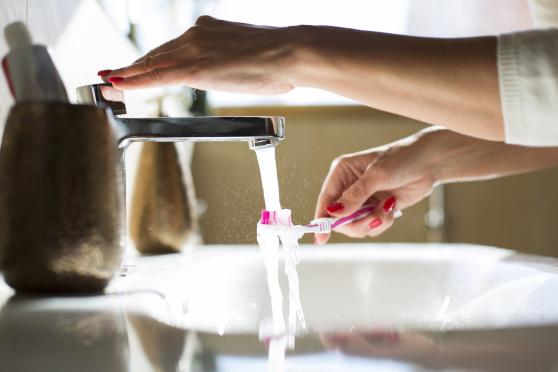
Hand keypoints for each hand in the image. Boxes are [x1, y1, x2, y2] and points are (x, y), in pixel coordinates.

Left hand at [99, 16, 298, 93]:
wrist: (289, 52)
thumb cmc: (278, 58)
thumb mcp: (246, 56)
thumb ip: (228, 60)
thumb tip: (228, 69)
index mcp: (208, 31)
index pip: (171, 49)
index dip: (150, 61)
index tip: (135, 68)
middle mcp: (195, 35)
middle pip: (155, 55)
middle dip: (131, 68)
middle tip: (111, 75)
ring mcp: (193, 50)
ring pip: (150, 64)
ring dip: (126, 75)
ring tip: (107, 82)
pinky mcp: (194, 67)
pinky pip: (156, 76)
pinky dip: (134, 82)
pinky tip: (117, 85)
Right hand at [314, 128, 444, 243]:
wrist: (429, 162)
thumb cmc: (402, 159)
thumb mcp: (377, 176)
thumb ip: (355, 196)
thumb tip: (333, 212)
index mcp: (342, 173)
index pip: (326, 200)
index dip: (322, 220)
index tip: (321, 238)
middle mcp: (348, 187)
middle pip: (339, 219)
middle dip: (356, 222)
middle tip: (373, 218)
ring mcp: (362, 200)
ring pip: (356, 226)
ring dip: (373, 222)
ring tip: (388, 207)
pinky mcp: (375, 208)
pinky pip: (371, 226)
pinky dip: (383, 221)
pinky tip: (392, 207)